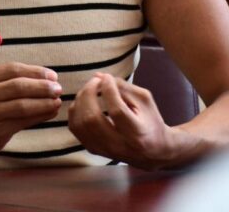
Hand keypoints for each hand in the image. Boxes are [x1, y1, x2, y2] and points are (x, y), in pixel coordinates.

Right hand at [0, 62, 61, 159]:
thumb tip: (51, 83)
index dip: (36, 71)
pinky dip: (39, 115)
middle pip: (19, 85)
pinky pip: (22, 121)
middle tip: (58, 89)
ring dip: (44, 102)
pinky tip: (50, 113)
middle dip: (42, 86)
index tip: (53, 76)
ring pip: (22, 104)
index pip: (14, 69)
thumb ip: (16, 84)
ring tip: (57, 101)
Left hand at [68, 72, 183, 168]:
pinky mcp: (94, 149)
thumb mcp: (144, 101)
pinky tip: (84, 102)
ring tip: (89, 89)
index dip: (109, 90)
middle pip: (92, 119)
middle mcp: (118, 145)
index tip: (108, 78)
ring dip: (80, 101)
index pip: (117, 111)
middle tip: (95, 81)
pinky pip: (75, 129)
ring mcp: (103, 149)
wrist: (153, 151)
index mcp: (136, 133)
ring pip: (80, 125)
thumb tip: (98, 76)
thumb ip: (123, 87)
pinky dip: (75, 111)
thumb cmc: (150, 121)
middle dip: (89, 94)